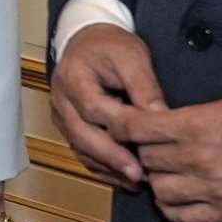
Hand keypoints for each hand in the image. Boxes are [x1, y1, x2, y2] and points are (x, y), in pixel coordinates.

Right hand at [49, 23, 164, 187]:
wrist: (87, 41)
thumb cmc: (109, 47)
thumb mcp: (132, 58)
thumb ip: (145, 88)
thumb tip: (161, 120)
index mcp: (73, 76)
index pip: (92, 107)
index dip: (119, 128)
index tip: (145, 143)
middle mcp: (61, 98)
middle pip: (80, 133)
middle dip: (110, 156)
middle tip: (138, 174)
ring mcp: (61, 114)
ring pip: (79, 146)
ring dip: (106, 166)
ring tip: (135, 180)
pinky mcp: (67, 125)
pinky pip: (80, 150)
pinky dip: (100, 166)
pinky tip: (122, 176)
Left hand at [119, 94, 221, 221]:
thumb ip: (193, 113)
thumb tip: (159, 115)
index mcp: (197, 126)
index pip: (135, 127)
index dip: (122, 125)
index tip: (121, 124)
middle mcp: (199, 159)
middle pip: (144, 157)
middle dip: (143, 151)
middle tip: (150, 146)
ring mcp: (212, 189)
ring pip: (157, 188)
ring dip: (157, 180)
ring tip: (166, 171)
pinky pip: (180, 216)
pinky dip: (173, 207)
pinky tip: (179, 195)